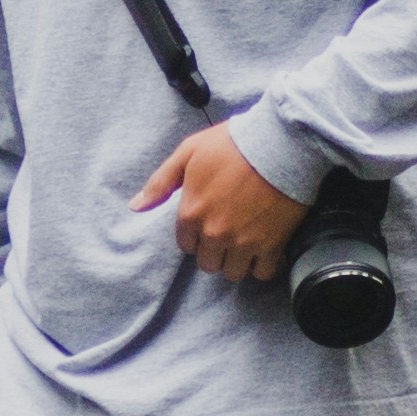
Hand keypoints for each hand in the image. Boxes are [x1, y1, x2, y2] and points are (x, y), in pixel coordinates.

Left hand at [132, 126, 306, 279]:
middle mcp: (214, 234)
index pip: (185, 244)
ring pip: (232, 273)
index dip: (196, 234)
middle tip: (228, 231)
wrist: (280, 142)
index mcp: (191, 213)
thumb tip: (136, 207)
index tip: (209, 221)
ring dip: (236, 261)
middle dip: (214, 251)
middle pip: (207, 263)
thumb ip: (161, 182)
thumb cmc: (233, 143)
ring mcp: (243, 242)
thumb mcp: (189, 151)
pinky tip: (264, 249)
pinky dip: (262, 264)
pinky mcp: (272, 245)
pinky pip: (262, 273)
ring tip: (246, 242)